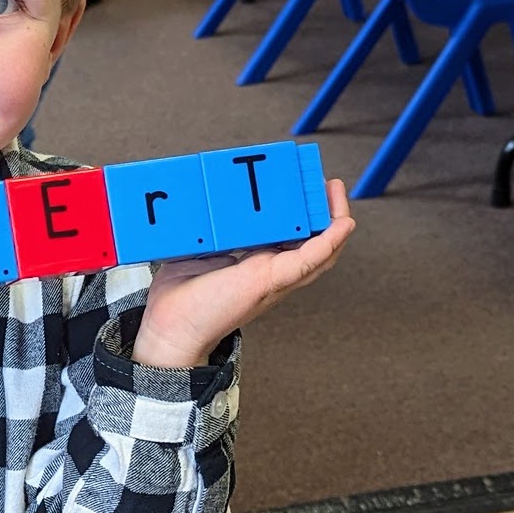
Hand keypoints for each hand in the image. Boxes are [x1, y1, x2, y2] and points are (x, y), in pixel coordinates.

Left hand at [132, 178, 355, 368]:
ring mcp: (274, 278)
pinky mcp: (270, 281)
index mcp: (255, 264)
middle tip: (327, 184)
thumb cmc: (180, 299)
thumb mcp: (196, 252)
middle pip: (312, 243)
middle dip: (326, 213)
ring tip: (335, 193)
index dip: (302, 214)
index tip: (303, 186)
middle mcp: (270, 271)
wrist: (172, 328)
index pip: (289, 237)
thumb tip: (202, 204)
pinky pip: (308, 262)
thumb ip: (207, 231)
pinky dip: (328, 243)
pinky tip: (341, 225)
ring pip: (319, 252)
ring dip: (334, 221)